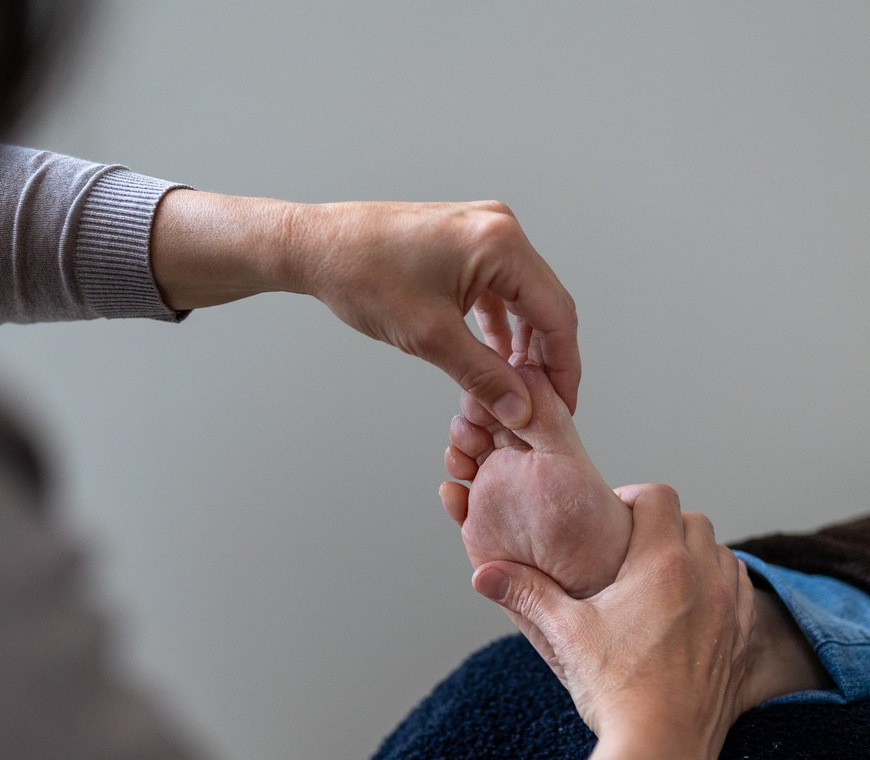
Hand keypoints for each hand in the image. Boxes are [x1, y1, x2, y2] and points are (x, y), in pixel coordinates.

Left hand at [151, 191, 578, 428]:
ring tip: (516, 388)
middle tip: (541, 404)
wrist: (315, 247)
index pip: (556, 313)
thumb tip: (521, 409)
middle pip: (544, 304)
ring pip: (522, 298)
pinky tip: (493, 357)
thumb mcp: (430, 338)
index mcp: (501, 243)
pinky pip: (497, 289)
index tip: (564, 405)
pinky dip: (499, 325)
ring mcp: (482, 231)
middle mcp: (500, 228)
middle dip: (544, 358)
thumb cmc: (362, 277)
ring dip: (521, 344)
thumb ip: (483, 377)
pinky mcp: (463, 242)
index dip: (564, 366)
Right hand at [472, 483, 755, 759]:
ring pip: (722, 553)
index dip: (634, 497)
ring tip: (661, 576)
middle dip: (664, 524)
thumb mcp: (565, 634)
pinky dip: (719, 586)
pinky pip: (740, 591)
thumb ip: (527, 594)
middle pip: (694, 519)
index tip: (612, 518)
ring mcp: (731, 609)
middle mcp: (704, 578)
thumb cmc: (616, 690)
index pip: (660, 497)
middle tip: (631, 547)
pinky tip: (692, 608)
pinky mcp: (742, 640)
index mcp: (662, 564)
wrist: (662, 748)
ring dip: (695, 553)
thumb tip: (484, 573)